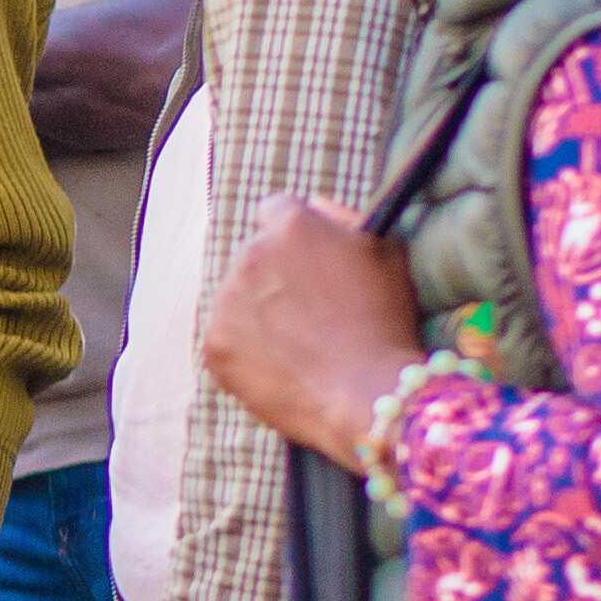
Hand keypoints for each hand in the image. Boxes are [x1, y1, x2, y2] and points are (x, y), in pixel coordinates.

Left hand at [198, 197, 425, 469]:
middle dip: (276, 276)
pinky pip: (227, 339)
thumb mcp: (385, 251)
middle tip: (311, 312)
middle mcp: (250, 256)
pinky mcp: (215, 345)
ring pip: (237, 298)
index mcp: (291, 226)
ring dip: (259, 312)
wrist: (367, 395)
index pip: (276, 210)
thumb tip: (313, 206)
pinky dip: (248, 351)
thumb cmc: (385, 322)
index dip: (295, 236)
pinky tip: (284, 366)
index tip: (309, 260)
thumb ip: (343, 218)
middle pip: (254, 256)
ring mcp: (227, 302)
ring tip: (301, 344)